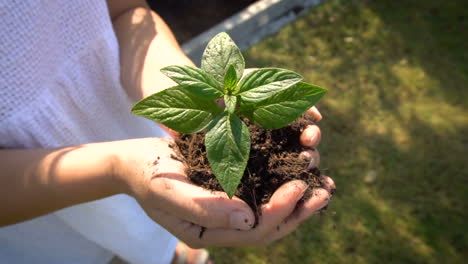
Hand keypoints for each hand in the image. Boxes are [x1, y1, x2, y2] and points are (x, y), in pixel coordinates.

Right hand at [112, 132, 332, 247]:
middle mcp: (224, 224)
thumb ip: (204, 208)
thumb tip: (248, 220)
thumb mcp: (169, 191)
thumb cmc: (146, 175)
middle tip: (324, 191)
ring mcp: (230, 206)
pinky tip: (302, 166)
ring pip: (271, 209)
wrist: (135, 160)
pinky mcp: (232, 186)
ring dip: (299, 198)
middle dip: (299, 210)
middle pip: (270, 225)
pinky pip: (263, 187)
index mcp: (210, 233)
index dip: (279, 212)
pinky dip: (284, 178)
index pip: (253, 232)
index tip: (297, 187)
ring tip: (324, 183)